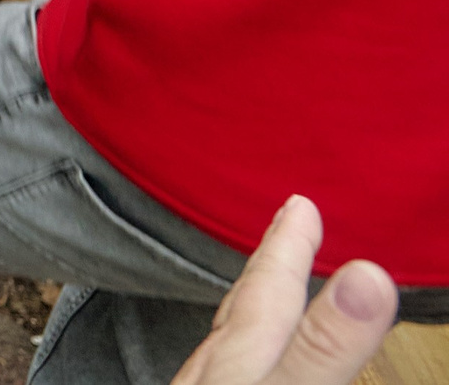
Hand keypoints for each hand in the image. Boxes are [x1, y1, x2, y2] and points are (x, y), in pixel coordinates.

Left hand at [172, 197, 396, 384]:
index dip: (290, 243)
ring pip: (231, 329)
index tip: (301, 204)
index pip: (273, 282)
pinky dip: (240, 340)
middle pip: (248, 297)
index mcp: (243, 347)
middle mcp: (216, 361)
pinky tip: (240, 355)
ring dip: (254, 297)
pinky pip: (222, 362)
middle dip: (272, 257)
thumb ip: (322, 342)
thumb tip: (367, 278)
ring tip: (263, 278)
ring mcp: (203, 382)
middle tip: (284, 220)